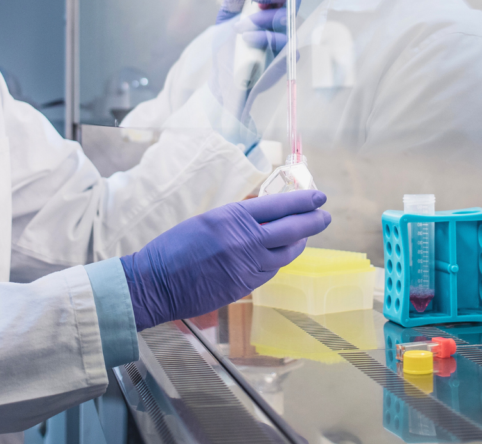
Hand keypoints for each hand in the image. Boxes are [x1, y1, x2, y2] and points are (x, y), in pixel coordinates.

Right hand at [120, 191, 330, 330]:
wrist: (157, 282)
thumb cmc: (175, 247)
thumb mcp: (208, 220)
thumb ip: (237, 219)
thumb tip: (264, 215)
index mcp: (233, 217)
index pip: (279, 205)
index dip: (303, 201)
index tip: (319, 197)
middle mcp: (245, 240)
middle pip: (291, 229)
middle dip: (313, 221)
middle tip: (325, 215)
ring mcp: (247, 265)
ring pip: (286, 254)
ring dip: (300, 243)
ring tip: (306, 236)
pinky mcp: (245, 286)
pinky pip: (271, 270)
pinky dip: (280, 260)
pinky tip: (282, 255)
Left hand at [215, 0, 301, 53]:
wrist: (222, 80)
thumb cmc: (227, 48)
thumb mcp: (225, 18)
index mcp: (269, 8)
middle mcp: (280, 21)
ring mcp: (284, 39)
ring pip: (286, 18)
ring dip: (262, 18)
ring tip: (239, 27)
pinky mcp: (284, 58)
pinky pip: (283, 42)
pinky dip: (264, 37)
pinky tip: (248, 39)